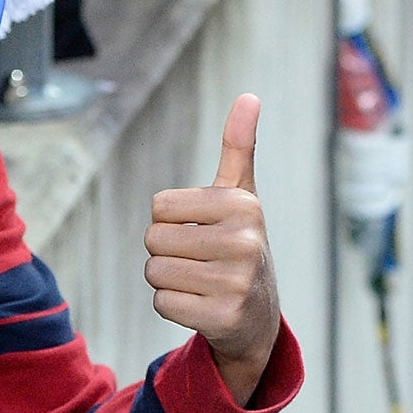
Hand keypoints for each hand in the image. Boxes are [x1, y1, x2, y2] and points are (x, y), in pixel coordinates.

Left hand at [144, 94, 280, 404]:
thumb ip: (238, 146)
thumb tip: (248, 96)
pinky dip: (174, 307)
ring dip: (168, 281)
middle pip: (153, 240)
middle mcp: (245, 241)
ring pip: (154, 273)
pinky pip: (162, 304)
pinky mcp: (224, 316)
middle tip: (200, 262)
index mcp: (243, 204)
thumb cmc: (239, 245)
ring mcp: (236, 281)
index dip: (171, 221)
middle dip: (167, 253)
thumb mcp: (241, 196)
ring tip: (201, 282)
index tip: (201, 232)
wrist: (259, 315)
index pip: (159, 207)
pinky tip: (201, 305)